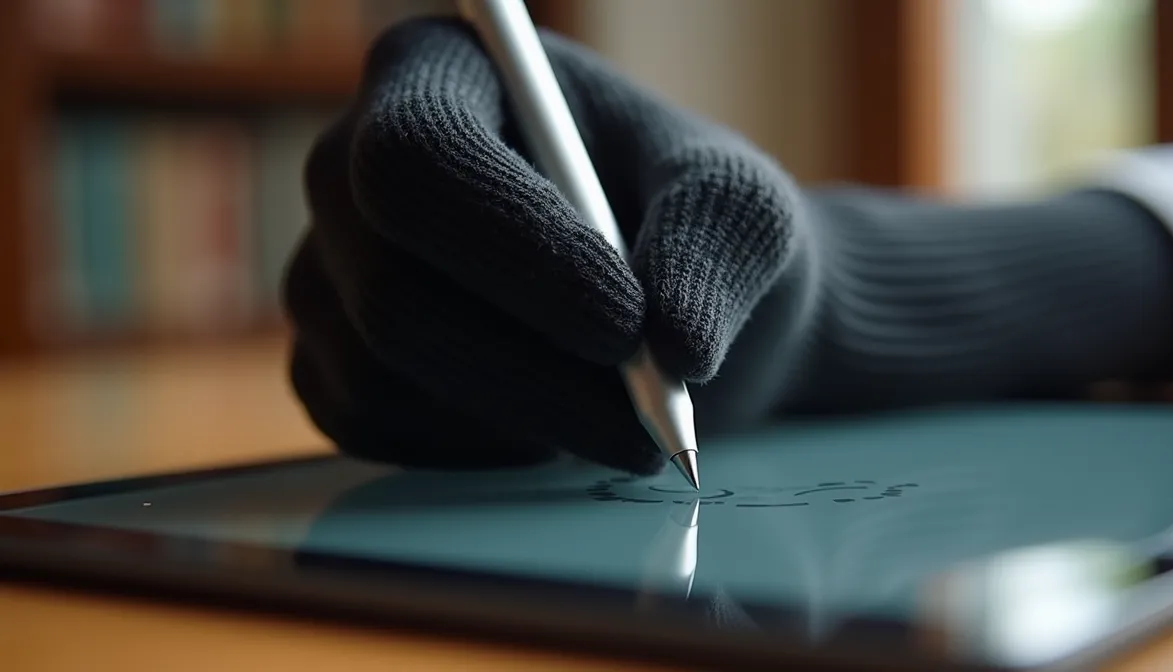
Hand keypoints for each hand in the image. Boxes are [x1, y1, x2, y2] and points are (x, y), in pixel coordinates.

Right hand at [283, 18, 805, 474]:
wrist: (670, 305)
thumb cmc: (695, 225)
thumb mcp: (739, 207)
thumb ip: (716, 249)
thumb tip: (677, 348)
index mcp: (438, 73)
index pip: (421, 156)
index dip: (515, 250)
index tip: (628, 324)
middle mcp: (350, 165)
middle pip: (390, 287)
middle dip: (530, 373)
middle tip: (646, 423)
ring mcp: (329, 270)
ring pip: (382, 374)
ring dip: (521, 419)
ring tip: (615, 409)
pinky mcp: (331, 363)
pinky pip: (373, 429)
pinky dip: (478, 451)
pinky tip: (549, 421)